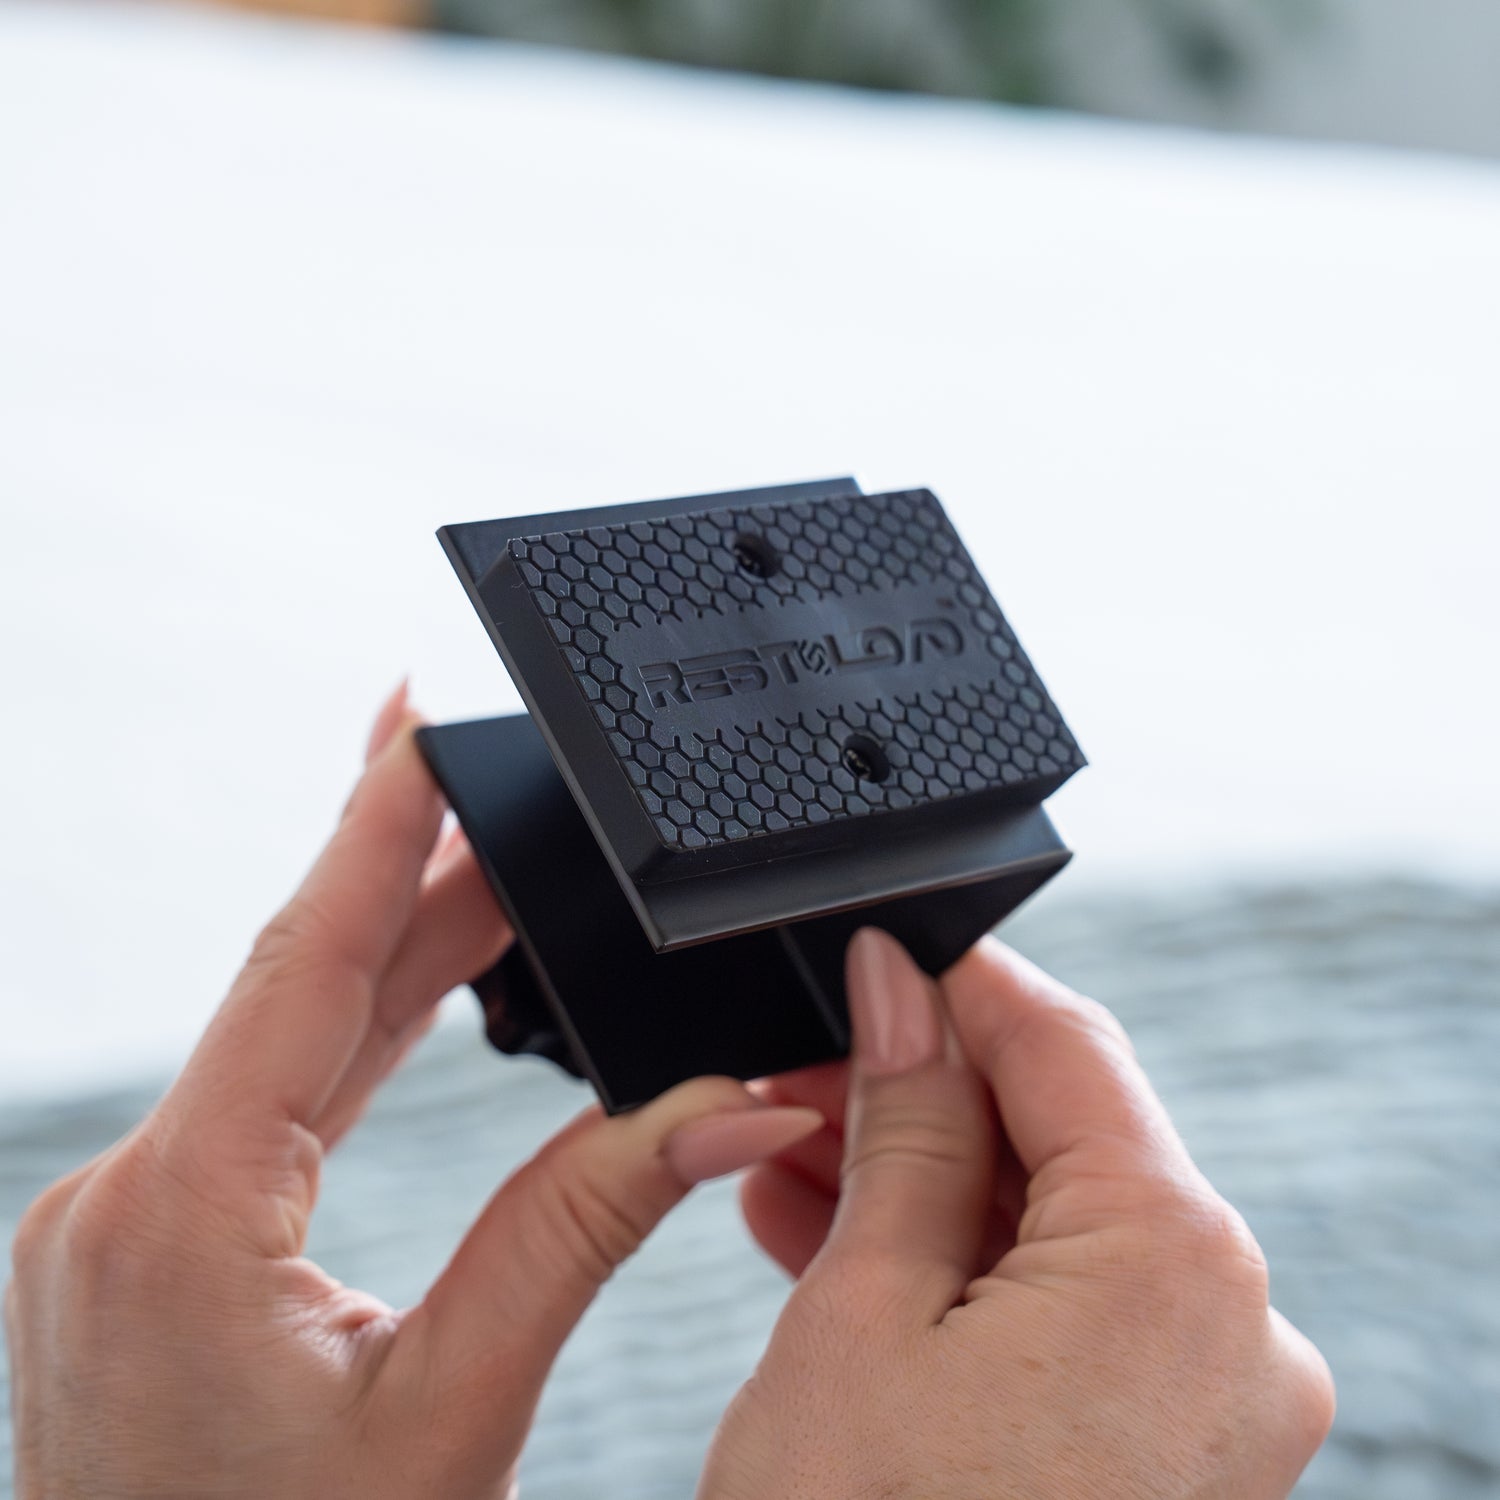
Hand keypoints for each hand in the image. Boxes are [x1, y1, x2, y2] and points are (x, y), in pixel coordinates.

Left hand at [4, 688, 820, 1499]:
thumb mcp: (460, 1403)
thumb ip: (589, 1224)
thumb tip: (730, 1111)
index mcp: (184, 1217)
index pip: (300, 966)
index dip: (369, 829)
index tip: (412, 717)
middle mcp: (126, 1197)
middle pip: (303, 987)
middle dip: (413, 878)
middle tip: (504, 779)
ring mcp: (124, 1222)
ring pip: (286, 1042)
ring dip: (389, 952)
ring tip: (491, 865)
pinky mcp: (148, 1247)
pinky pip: (264, 1101)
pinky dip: (348, 1034)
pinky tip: (408, 985)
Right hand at [714, 929, 1334, 1498]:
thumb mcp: (862, 1308)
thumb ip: (903, 1123)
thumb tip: (899, 989)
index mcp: (1182, 1267)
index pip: (1067, 1046)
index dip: (958, 982)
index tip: (874, 949)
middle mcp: (1235, 1333)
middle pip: (1064, 1138)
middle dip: (922, 1092)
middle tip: (802, 1067)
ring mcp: (1210, 1407)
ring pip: (1052, 1226)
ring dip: (923, 1179)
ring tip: (792, 1152)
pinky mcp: (1166, 1457)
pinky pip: (1060, 1311)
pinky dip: (958, 1268)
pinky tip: (842, 1236)